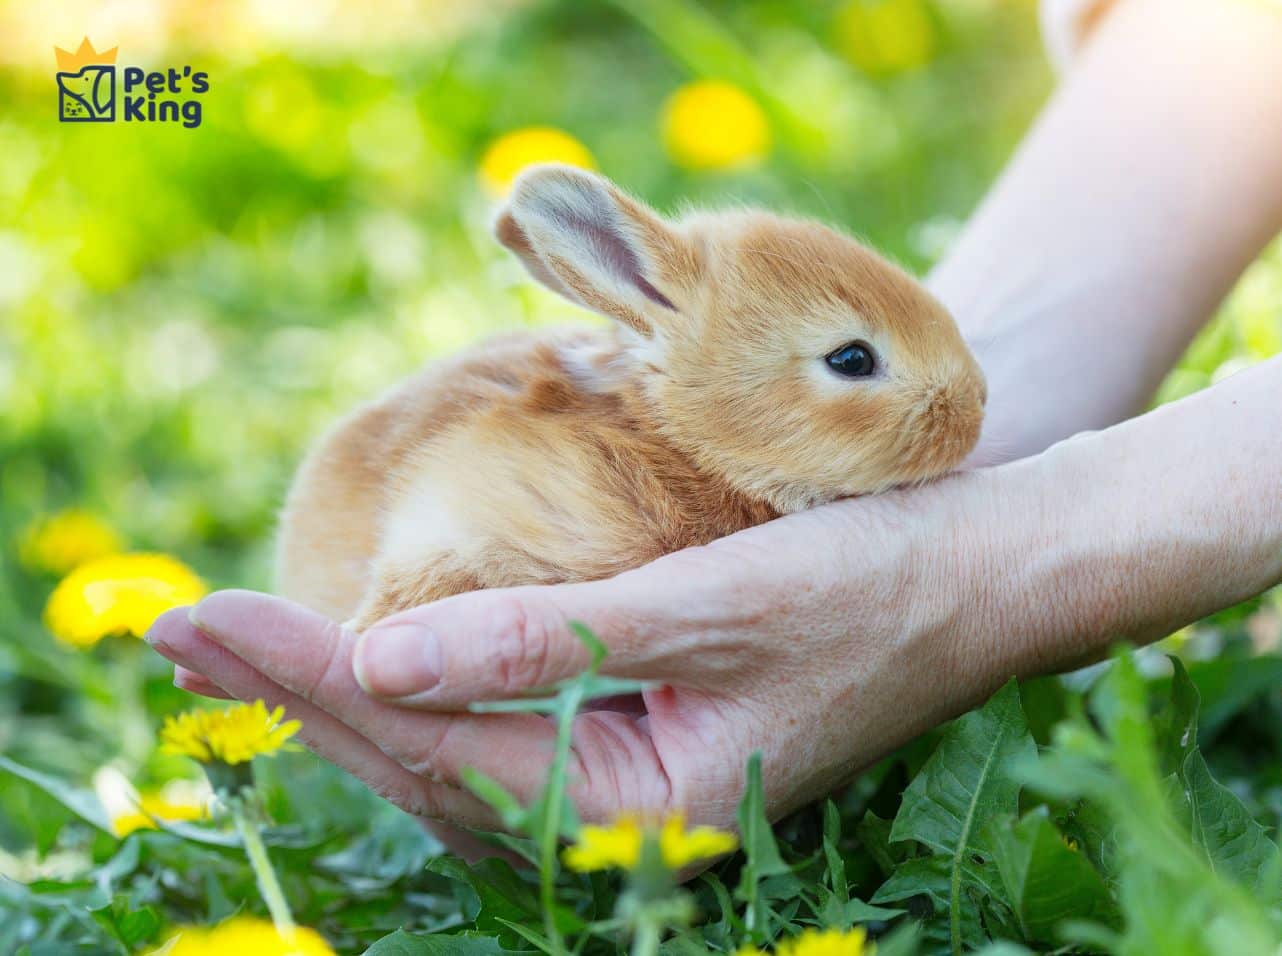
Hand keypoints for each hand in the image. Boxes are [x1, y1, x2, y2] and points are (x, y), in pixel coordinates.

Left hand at [147, 464, 1019, 828]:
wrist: (974, 577)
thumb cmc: (870, 586)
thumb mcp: (714, 605)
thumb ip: (550, 642)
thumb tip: (382, 661)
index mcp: (641, 808)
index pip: (438, 750)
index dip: (312, 683)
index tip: (202, 622)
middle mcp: (619, 814)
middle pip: (421, 763)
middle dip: (294, 694)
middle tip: (175, 628)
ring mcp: (623, 776)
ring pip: (445, 753)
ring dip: (338, 695)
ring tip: (237, 642)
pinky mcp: (631, 732)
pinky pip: (492, 730)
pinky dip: (414, 691)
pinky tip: (359, 657)